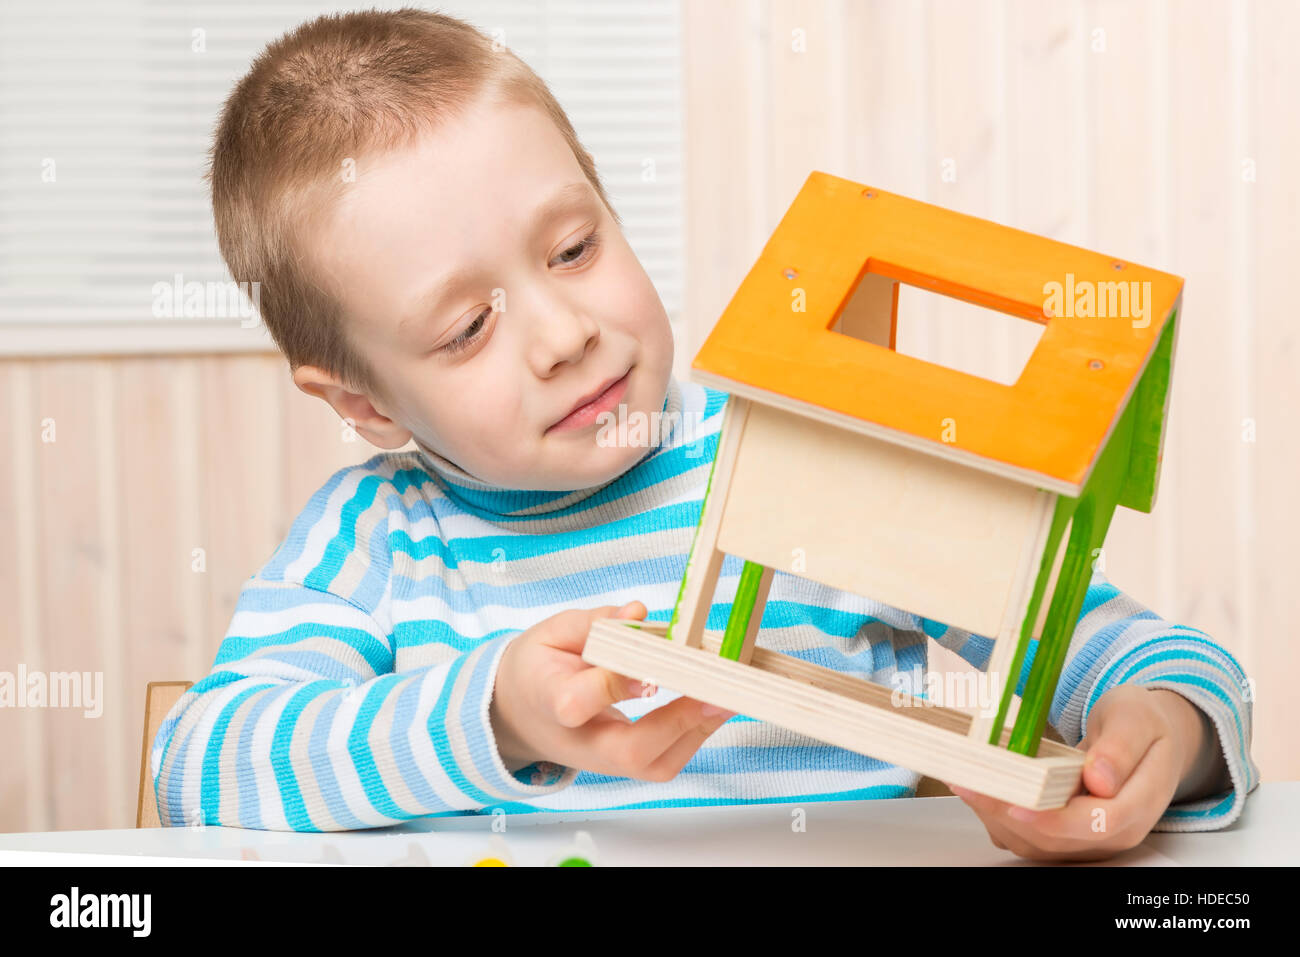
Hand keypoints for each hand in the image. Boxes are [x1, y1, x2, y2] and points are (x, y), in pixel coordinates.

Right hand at [489, 601, 735, 781]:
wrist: (521, 714)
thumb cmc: (540, 668)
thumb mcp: (553, 632)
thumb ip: (595, 622)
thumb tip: (638, 612)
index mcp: (550, 700)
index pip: (577, 701)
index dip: (613, 684)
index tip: (648, 666)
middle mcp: (581, 741)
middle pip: (630, 749)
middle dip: (678, 721)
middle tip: (717, 691)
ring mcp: (605, 761)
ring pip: (656, 764)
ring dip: (697, 730)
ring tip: (727, 693)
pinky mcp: (626, 766)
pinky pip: (666, 761)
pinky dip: (696, 733)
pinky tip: (713, 703)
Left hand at [944, 685, 1204, 861]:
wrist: (1146, 737)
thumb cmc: (1141, 724)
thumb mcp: (1136, 717)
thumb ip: (1120, 747)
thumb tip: (1100, 779)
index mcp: (1139, 806)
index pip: (1097, 823)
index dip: (1054, 819)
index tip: (1016, 803)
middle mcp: (1114, 833)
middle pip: (1057, 839)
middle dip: (1008, 814)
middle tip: (970, 783)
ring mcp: (1087, 839)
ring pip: (1035, 844)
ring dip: (995, 817)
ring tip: (965, 782)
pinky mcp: (1063, 836)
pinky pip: (1026, 837)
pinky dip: (997, 817)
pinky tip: (977, 789)